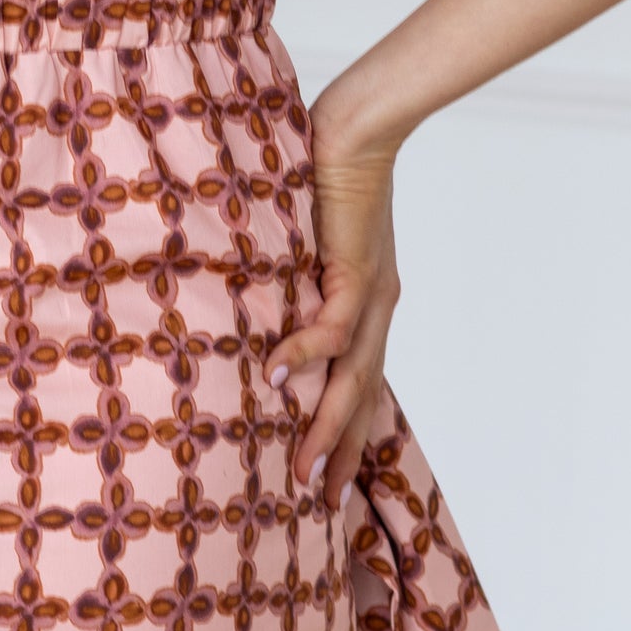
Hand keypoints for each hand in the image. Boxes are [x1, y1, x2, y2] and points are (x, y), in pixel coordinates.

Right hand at [265, 100, 400, 514]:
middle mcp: (375, 310)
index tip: (329, 481)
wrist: (360, 129)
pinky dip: (303, 353)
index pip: (359, 383)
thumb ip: (293, 279)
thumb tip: (254, 311)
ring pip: (352, 377)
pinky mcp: (356, 270)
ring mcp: (369, 294)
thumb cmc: (327, 176)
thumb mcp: (309, 243)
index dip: (347, 434)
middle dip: (340, 452)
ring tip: (301, 466)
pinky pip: (330, 325)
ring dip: (326, 425)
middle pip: (361, 397)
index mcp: (367, 306)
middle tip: (318, 502)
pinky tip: (274, 375)